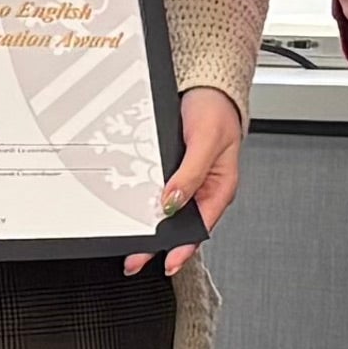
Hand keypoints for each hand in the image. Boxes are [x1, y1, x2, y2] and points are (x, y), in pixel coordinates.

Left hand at [127, 86, 241, 277]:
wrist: (206, 86)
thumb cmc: (217, 110)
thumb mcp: (206, 140)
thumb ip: (191, 173)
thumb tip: (172, 202)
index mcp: (219, 188)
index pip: (200, 227)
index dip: (183, 247)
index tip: (167, 261)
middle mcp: (203, 189)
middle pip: (179, 224)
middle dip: (157, 243)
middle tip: (134, 259)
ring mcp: (187, 181)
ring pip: (167, 210)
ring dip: (149, 224)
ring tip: (128, 239)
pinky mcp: (172, 171)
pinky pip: (159, 191)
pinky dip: (145, 201)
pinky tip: (131, 209)